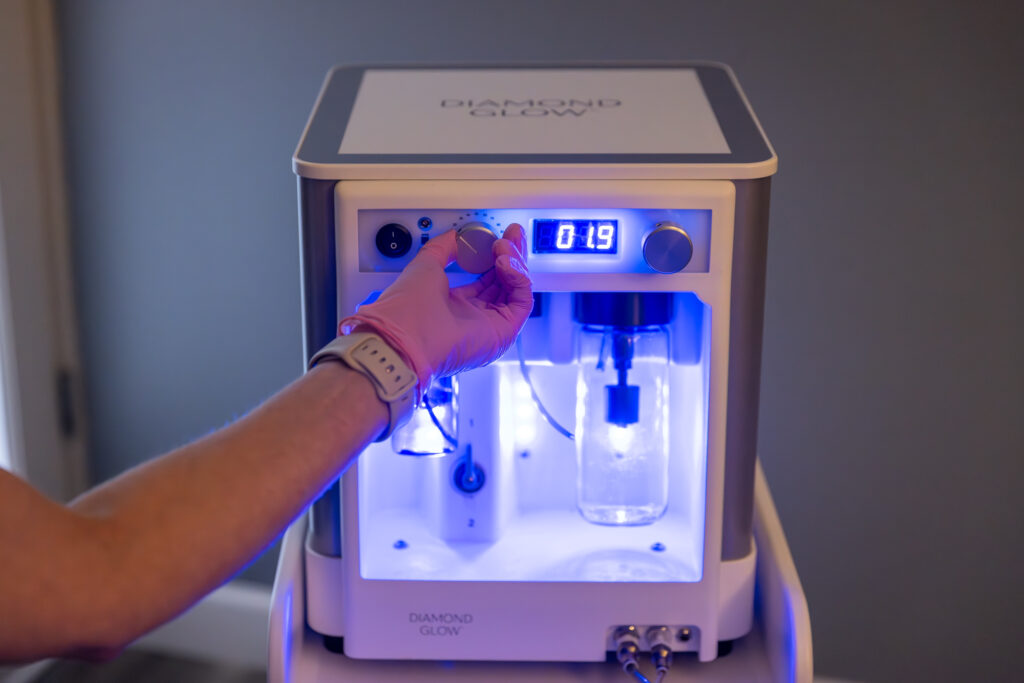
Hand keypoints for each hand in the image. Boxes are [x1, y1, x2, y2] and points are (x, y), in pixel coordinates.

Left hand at [340, 223, 531, 395]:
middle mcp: (475, 318)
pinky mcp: (504, 333)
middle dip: (511, 255)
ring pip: (517, 290)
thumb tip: (459, 236)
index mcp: (456, 306)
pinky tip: (504, 263)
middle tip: (512, 233)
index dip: (494, 256)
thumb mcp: (427, 264)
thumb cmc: (408, 308)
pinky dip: (518, 277)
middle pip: (505, 284)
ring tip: (503, 246)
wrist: (405, 334)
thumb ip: (445, 247)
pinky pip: (523, 301)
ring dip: (514, 263)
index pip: (486, 280)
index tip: (496, 237)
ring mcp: (491, 326)